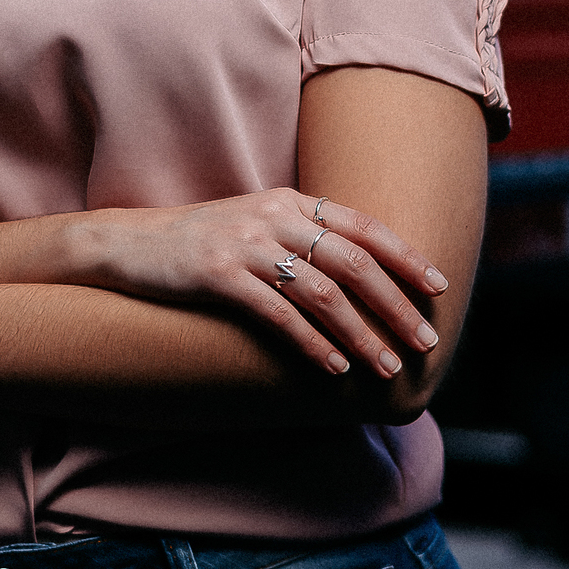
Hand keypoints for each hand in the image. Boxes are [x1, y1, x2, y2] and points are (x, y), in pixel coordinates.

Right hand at [80, 189, 448, 379]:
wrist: (130, 244)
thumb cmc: (201, 242)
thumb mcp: (257, 226)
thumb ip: (304, 238)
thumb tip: (363, 276)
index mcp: (289, 200)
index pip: (362, 226)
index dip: (405, 256)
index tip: (438, 287)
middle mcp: (273, 216)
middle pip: (352, 261)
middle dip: (395, 304)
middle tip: (425, 340)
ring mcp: (245, 244)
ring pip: (321, 292)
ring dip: (360, 334)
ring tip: (385, 367)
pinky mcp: (217, 274)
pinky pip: (277, 313)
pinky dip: (312, 344)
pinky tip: (334, 368)